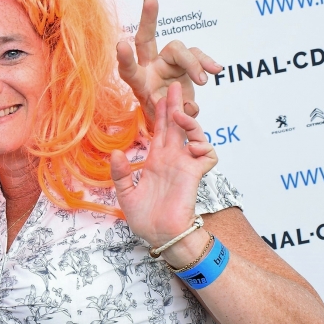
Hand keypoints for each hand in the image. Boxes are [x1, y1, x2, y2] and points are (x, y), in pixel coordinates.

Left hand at [110, 83, 217, 264]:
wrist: (161, 236)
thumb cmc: (145, 219)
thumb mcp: (125, 194)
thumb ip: (121, 174)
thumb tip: (115, 152)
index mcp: (155, 161)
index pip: (158, 131)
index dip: (159, 114)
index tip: (157, 95)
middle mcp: (172, 159)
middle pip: (176, 126)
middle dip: (176, 106)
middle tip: (175, 86)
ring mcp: (185, 165)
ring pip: (194, 135)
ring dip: (189, 123)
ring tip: (180, 114)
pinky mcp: (195, 174)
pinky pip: (208, 155)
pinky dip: (205, 147)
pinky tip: (194, 145)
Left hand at [117, 0, 221, 125]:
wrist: (173, 120)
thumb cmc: (162, 120)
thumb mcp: (162, 122)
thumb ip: (174, 115)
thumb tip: (188, 107)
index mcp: (138, 83)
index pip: (128, 69)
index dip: (124, 58)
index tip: (120, 45)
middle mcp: (150, 67)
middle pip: (146, 39)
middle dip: (148, 18)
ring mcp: (167, 63)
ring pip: (179, 50)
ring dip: (193, 64)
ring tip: (204, 80)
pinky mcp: (185, 65)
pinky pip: (197, 57)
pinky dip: (206, 62)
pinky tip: (216, 70)